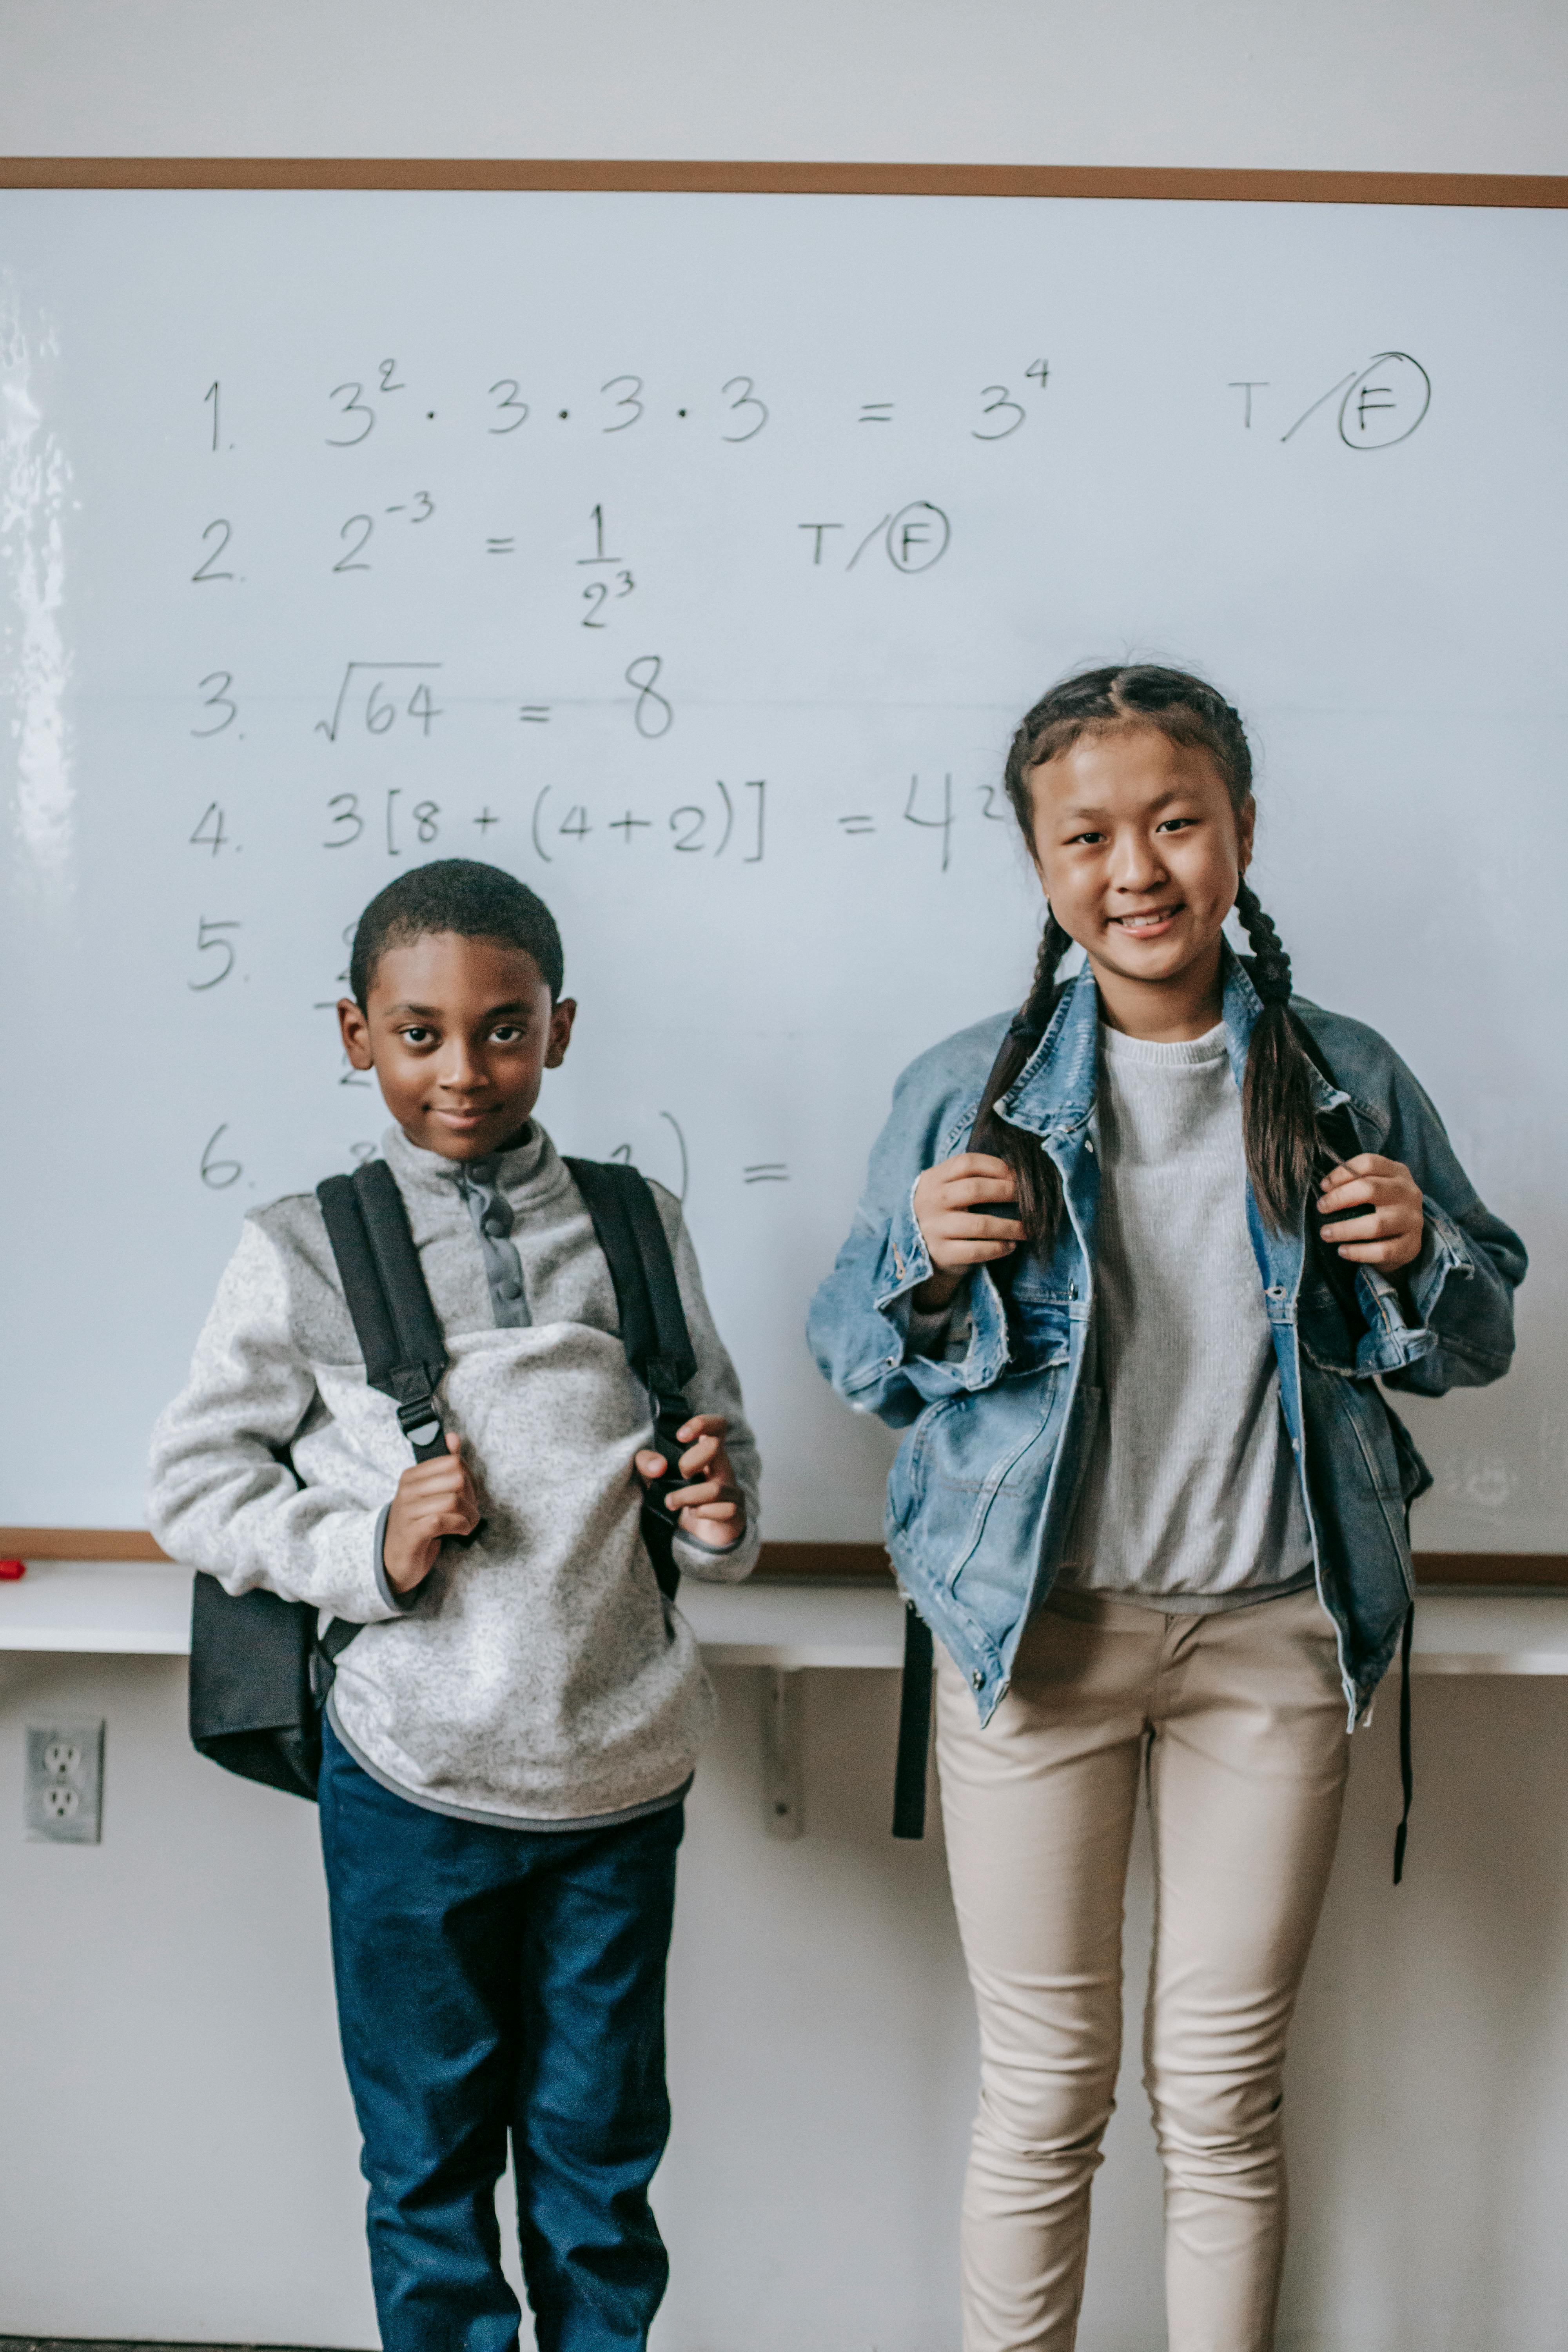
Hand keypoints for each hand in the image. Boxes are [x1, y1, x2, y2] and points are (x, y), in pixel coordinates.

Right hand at [382, 1433, 479, 1594]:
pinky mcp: (411, 1534)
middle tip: (470, 1511)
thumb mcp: (430, 1493)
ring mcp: (407, 1512)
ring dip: (470, 1515)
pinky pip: (442, 1521)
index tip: (468, 1495)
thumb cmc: (417, 1524)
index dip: (469, 1478)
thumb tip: (453, 1438)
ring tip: (467, 1523)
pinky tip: (461, 1531)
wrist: (394, 1560)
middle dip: (472, 1497)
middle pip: (457, 1479)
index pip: (453, 1462)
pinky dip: (460, 1526)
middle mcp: (407, 1490)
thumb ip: (443, 1465)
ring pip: (453, 1500)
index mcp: (412, 1476)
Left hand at [635, 1414, 744, 1550]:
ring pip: (714, 1489)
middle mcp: (724, 1468)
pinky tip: (694, 1514)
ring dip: (686, 1496)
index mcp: (707, 1454)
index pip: (718, 1425)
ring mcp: (732, 1491)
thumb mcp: (656, 1480)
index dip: (701, 1423)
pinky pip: (725, 1510)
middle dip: (688, 1461)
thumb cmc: (681, 1499)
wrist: (700, 1536)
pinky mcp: (736, 1513)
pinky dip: (703, 1513)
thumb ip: (648, 1466)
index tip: (680, 1436)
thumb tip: (657, 1466)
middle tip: (679, 1475)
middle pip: (714, 1446)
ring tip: (671, 1502)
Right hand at [911, 1152, 1021, 1309]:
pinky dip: (998, 1248)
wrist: (920, 1247)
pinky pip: (976, 1251)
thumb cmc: (945, 1211)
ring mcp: (933, 1228)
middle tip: (1028, 1199)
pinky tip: (1010, 1245)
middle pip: (974, 1189)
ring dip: (1010, 1226)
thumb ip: (969, 1177)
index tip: (1017, 1175)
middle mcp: (930, 1201)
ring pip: (980, 1224)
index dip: (996, 1166)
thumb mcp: (946, 1187)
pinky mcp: (941, 1253)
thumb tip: (1016, 1173)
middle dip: (1007, 1192)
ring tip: (1027, 1228)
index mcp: (933, 1178)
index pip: (967, 1163)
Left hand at [1318, 1154, 1424, 1271]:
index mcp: (1398, 1173)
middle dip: (1340, 1198)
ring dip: (1345, 1229)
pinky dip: (1359, 1252)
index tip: (1323, 1186)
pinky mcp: (1411, 1245)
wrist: (1406, 1237)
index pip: (1369, 1163)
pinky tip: (1342, 1251)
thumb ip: (1355, 1181)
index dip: (1342, 1173)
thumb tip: (1325, 1187)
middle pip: (1371, 1189)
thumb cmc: (1381, 1206)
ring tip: (1325, 1233)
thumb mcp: (1375, 1186)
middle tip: (1321, 1207)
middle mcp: (1408, 1193)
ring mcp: (1413, 1220)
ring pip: (1377, 1224)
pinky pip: (1383, 1251)